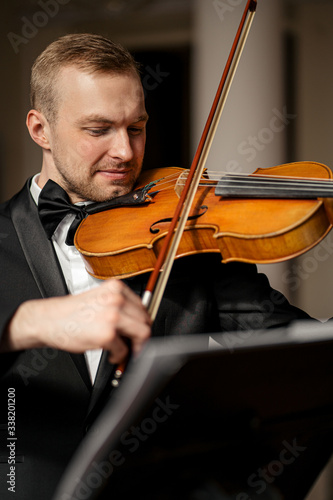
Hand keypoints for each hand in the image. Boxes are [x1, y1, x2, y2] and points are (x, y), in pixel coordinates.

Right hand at [2, 279, 151, 363]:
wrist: (49, 320)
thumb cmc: (72, 312)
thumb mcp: (100, 298)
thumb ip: (120, 305)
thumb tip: (139, 320)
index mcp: (116, 288)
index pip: (142, 305)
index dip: (143, 321)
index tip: (141, 329)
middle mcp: (116, 299)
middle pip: (145, 320)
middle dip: (141, 335)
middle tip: (135, 344)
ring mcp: (113, 316)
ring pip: (142, 334)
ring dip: (136, 346)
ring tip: (125, 350)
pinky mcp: (107, 334)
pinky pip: (123, 350)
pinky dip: (118, 356)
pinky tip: (110, 353)